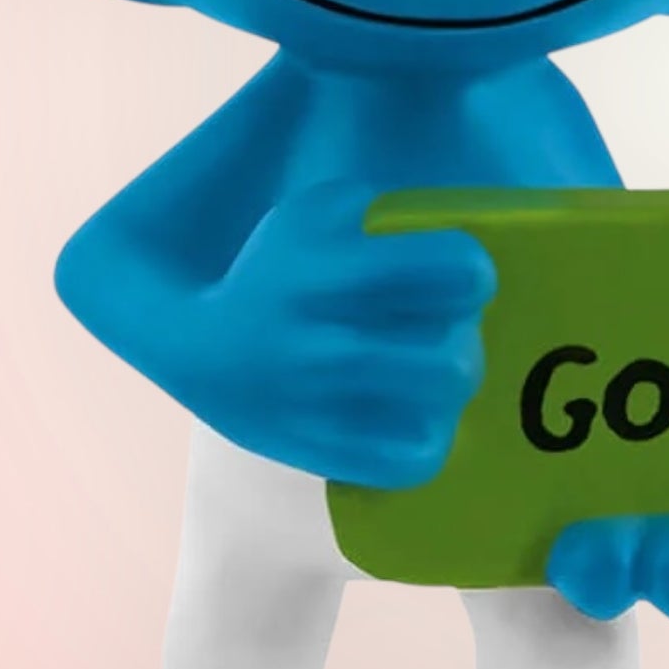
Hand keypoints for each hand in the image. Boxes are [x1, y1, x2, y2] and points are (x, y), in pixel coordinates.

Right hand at [194, 180, 494, 487]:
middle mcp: (330, 343)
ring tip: (433, 371)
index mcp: (334, 275)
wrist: (196, 348)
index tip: (458, 275)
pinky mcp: (323, 452)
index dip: (471, 270)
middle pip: (454, 352)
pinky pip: (412, 462)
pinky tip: (415, 417)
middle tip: (446, 328)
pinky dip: (429, 440)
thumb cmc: (271, 273)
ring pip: (441, 401)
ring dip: (452, 383)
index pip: (454, 271)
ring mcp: (326, 405)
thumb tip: (433, 222)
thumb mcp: (309, 215)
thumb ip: (372, 206)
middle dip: (465, 335)